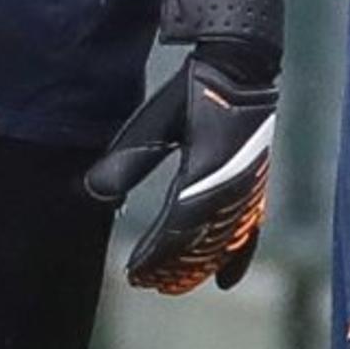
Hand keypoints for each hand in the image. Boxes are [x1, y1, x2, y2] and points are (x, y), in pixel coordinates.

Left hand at [84, 0, 284, 293]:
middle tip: (147, 283)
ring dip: (197, 266)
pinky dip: (236, 258)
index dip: (155, 255)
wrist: (242, 64)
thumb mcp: (153, 122)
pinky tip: (225, 281)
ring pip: (222, 241)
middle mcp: (229, 184)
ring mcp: (247, 188)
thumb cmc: (194, 89)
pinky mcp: (255, 186)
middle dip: (172, 266)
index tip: (135, 274)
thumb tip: (94, 193)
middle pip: (199, 241)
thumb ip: (127, 160)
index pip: (176, 227)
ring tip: (172, 284)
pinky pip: (248, 232)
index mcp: (203, 168)